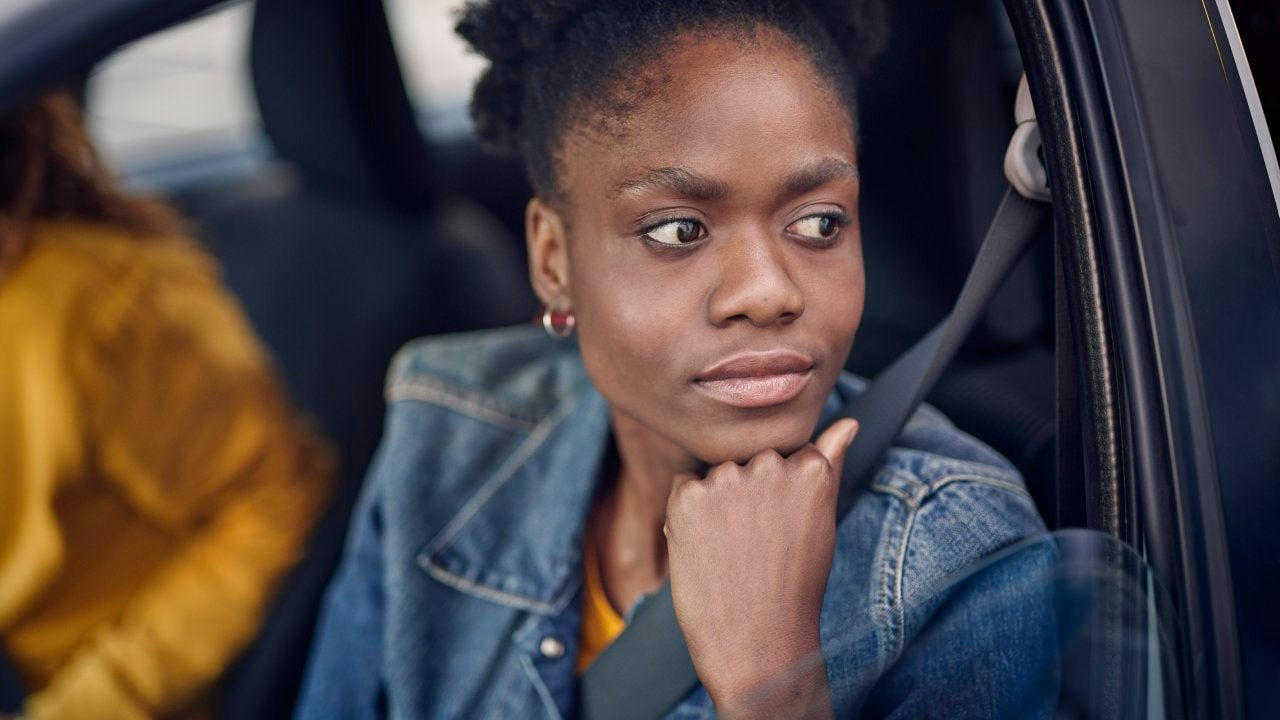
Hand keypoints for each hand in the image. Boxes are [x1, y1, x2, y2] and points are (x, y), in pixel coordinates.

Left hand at [664, 418, 858, 717]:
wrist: (757, 641)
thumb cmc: (793, 585)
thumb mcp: (821, 520)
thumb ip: (828, 462)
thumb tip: (848, 422)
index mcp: (809, 467)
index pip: (784, 453)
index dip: (776, 495)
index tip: (779, 529)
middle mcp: (770, 464)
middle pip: (747, 460)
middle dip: (745, 493)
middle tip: (755, 544)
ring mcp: (728, 478)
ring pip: (714, 473)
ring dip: (716, 501)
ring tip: (732, 550)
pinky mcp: (689, 495)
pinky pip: (684, 486)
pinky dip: (687, 514)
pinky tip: (707, 548)